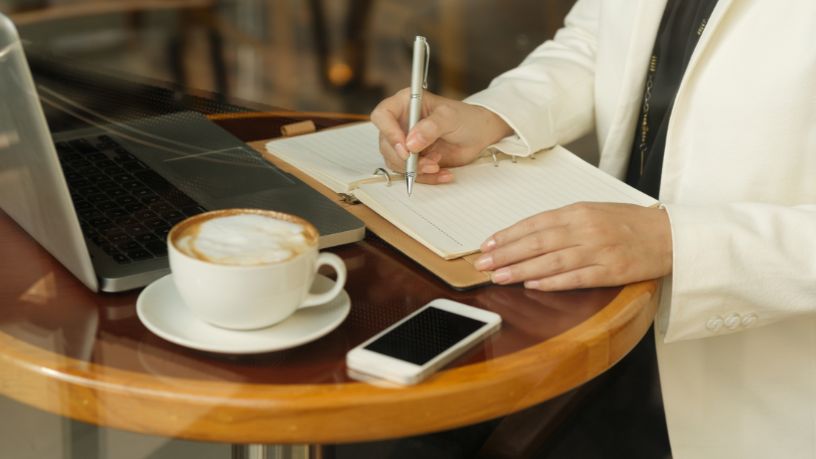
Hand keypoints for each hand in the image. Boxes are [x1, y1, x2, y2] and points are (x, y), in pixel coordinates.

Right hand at [370, 88, 511, 183]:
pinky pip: (410, 173)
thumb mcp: (450, 117)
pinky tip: (443, 173)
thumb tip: (411, 143)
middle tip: (426, 163)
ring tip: (437, 166)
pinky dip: (426, 177)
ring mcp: (406, 142)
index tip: (404, 148)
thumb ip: (431, 127)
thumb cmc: (466, 118)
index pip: (382, 115)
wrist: (480, 135)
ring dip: (415, 169)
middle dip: (405, 158)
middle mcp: (401, 123)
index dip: (388, 132)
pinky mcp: (414, 159)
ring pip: (395, 162)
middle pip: (386, 144)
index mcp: (405, 103)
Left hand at [474, 203, 671, 290]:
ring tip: (499, 276)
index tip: (488, 244)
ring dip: (521, 268)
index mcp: (579, 211)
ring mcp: (599, 250)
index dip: (508, 234)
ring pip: (551, 260)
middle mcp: (586, 228)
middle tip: (482, 262)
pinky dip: (552, 282)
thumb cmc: (630, 223)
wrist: (671, 235)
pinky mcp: (611, 271)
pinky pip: (576, 277)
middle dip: (506, 253)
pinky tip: (532, 284)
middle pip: (537, 241)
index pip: (535, 223)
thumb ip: (564, 222)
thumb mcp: (595, 212)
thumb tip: (529, 234)